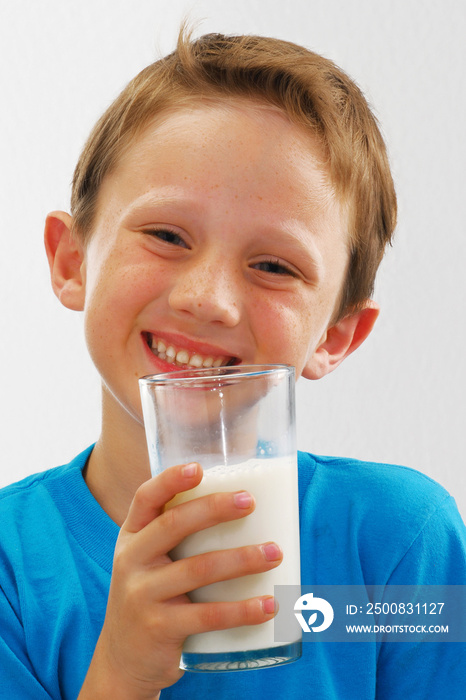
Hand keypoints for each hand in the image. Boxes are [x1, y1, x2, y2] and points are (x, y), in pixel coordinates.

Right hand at [79, 462, 282, 699]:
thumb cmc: (149, 594)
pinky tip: (268, 605)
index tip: (199, 468)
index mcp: (131, 536)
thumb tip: (239, 503)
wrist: (123, 659)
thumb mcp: (147, 559)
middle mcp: (131, 560)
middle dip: (214, 509)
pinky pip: (207, 616)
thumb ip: (175, 533)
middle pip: (173, 525)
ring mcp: (143, 595)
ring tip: (275, 553)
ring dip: (242, 559)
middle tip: (250, 502)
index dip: (170, 481)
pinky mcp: (160, 629)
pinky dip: (242, 610)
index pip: (146, 499)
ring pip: (199, 569)